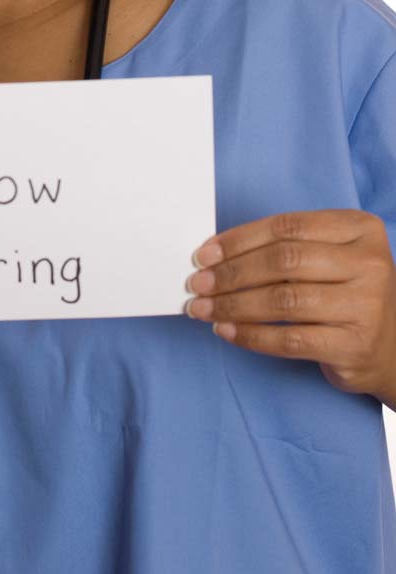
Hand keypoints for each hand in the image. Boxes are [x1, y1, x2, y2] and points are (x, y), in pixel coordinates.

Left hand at [184, 210, 395, 401]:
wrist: (391, 346)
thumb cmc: (342, 293)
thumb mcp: (326, 258)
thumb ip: (282, 249)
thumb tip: (213, 257)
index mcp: (359, 229)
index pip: (286, 227)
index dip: (238, 240)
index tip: (203, 255)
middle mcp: (369, 263)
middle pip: (282, 262)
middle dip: (231, 274)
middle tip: (197, 284)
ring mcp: (366, 305)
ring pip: (282, 301)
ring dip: (232, 306)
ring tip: (202, 309)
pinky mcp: (354, 345)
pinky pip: (289, 340)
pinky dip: (250, 336)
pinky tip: (225, 331)